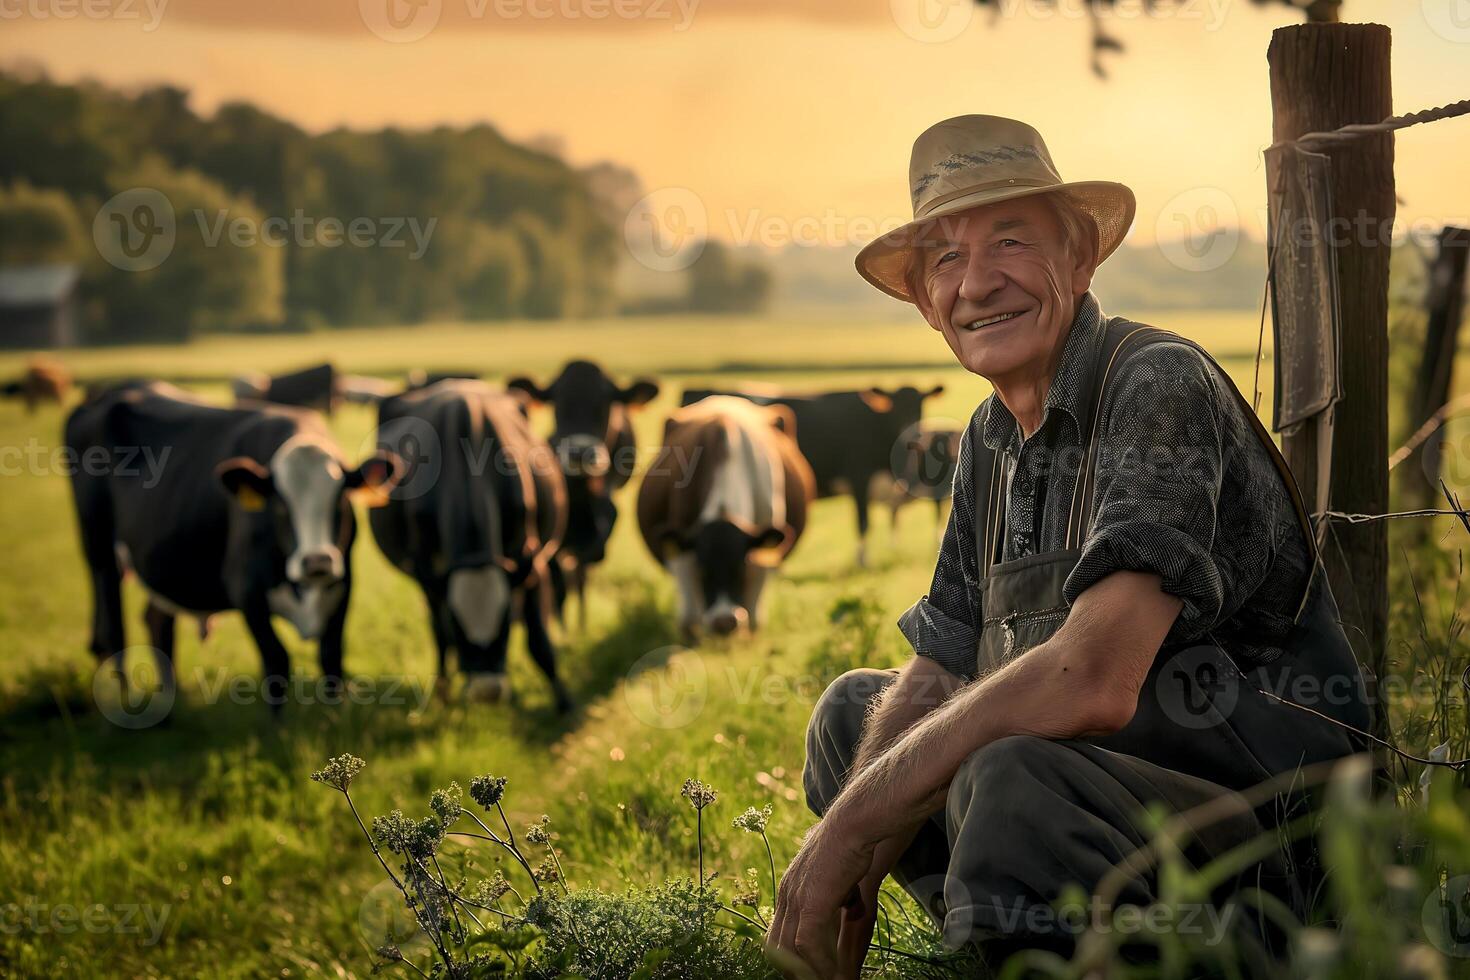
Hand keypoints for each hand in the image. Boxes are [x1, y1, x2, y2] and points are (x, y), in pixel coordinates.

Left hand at [765, 815, 875, 979]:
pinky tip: (835, 972)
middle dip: (794, 970)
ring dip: (809, 971)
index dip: (790, 957)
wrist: (854, 824)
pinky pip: (807, 944)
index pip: (777, 934)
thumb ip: (842, 902)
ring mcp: (795, 899)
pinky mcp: (810, 903)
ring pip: (789, 951)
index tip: (808, 970)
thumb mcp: (843, 878)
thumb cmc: (853, 844)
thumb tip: (852, 911)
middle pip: (777, 947)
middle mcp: (787, 895)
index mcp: (790, 889)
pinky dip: (819, 963)